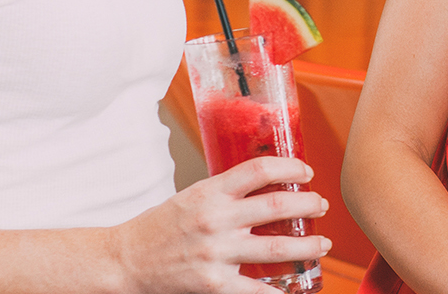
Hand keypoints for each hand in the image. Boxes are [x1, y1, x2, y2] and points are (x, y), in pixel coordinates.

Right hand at [112, 156, 331, 293]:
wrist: (125, 261)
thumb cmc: (159, 227)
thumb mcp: (192, 196)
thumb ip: (225, 193)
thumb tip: (265, 186)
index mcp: (210, 192)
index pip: (260, 170)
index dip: (290, 167)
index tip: (306, 170)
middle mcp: (216, 220)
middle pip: (277, 206)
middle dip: (308, 204)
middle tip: (321, 205)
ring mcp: (216, 254)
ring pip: (277, 247)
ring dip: (308, 245)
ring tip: (322, 244)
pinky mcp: (214, 284)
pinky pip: (256, 289)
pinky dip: (280, 291)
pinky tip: (296, 288)